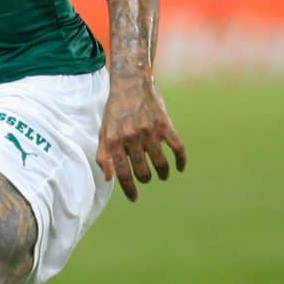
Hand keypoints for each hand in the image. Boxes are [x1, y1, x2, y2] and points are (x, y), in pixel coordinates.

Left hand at [98, 69, 186, 201]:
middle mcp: (131, 138)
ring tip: (161, 175)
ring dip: (162, 173)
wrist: (131, 85)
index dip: (128, 189)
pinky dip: (181, 161)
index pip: (122, 173)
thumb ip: (103, 155)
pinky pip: (177, 148)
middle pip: (142, 170)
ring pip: (160, 163)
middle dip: (144, 179)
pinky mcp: (165, 125)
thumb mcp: (103, 132)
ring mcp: (149, 132)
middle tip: (146, 178)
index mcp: (114, 141)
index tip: (134, 197)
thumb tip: (108, 179)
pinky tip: (180, 167)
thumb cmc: (115, 112)